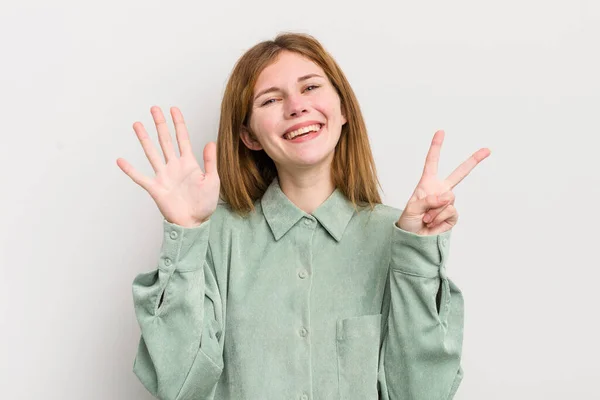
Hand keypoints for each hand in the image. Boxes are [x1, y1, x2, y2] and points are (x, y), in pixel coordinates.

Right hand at [116, 106, 219, 227]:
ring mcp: (163, 176)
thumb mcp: (212, 181)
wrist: (194, 223)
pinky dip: (130, 170)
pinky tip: (120, 160)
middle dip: (160, 125)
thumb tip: (210, 142)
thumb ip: (210, 162)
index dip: (178, 124)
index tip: (173, 109)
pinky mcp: (155, 188)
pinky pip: (140, 177)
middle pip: (165, 141)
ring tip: (137, 124)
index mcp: (189, 163)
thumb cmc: (205, 204)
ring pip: (152, 153)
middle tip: (154, 109)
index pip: (182, 138)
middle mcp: (174, 166)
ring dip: (144, 139)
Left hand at [396, 130, 490, 235]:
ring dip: (434, 211)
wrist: (414, 239)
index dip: (436, 147)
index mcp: (427, 183)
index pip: (432, 162)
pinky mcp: (453, 215)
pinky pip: (451, 212)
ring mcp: (448, 202)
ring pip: (448, 200)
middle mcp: (440, 190)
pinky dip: (440, 219)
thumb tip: (448, 196)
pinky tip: (433, 223)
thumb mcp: (412, 208)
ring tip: (426, 218)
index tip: (441, 132)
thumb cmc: (409, 221)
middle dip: (474, 161)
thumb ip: (428, 200)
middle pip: (459, 173)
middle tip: (487, 150)